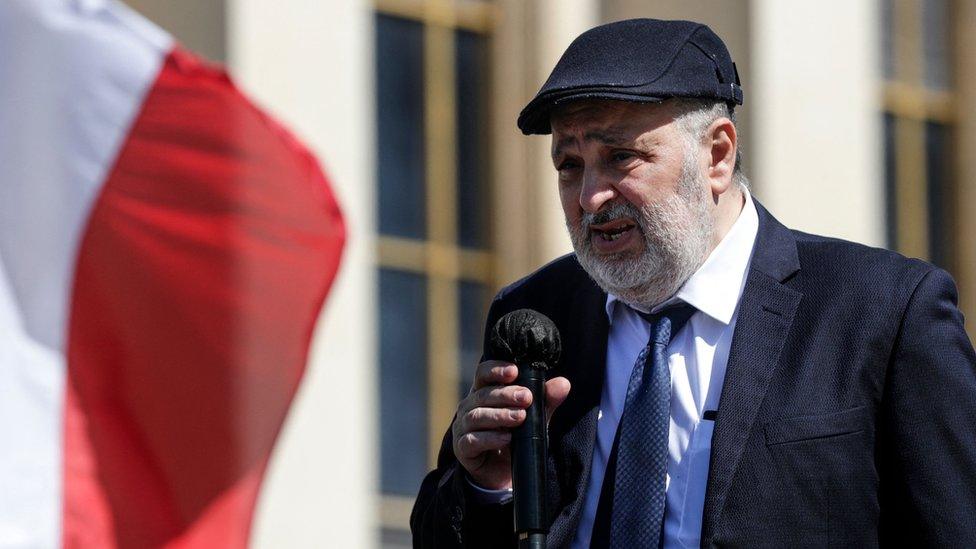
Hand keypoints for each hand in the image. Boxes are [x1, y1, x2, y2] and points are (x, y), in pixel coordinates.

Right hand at [452, 360, 570, 489]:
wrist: (502, 473)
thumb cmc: (515, 438)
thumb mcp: (534, 419)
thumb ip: (546, 401)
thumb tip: (564, 383)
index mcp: (484, 393)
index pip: (483, 374)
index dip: (495, 369)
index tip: (514, 371)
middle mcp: (470, 407)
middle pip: (483, 394)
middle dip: (505, 394)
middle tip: (526, 398)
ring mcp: (463, 427)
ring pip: (477, 416)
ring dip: (499, 415)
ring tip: (520, 417)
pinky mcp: (463, 448)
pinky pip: (472, 440)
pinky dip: (490, 438)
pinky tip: (506, 438)